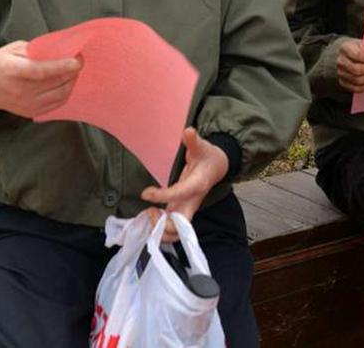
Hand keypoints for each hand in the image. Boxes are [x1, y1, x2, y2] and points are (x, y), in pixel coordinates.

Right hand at [0, 40, 81, 116]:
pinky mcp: (31, 113)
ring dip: (72, 81)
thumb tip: (62, 51)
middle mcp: (19, 90)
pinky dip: (66, 92)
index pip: (40, 71)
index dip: (61, 66)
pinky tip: (66, 82)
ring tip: (72, 71)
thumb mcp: (13, 49)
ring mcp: (26, 104)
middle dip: (72, 70)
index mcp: (11, 70)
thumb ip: (37, 50)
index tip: (77, 61)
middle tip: (78, 60)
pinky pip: (57, 103)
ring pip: (60, 94)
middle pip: (55, 82)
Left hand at [141, 128, 228, 242]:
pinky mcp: (181, 210)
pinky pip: (170, 226)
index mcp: (197, 186)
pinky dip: (158, 226)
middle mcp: (192, 202)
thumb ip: (193, 141)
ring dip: (159, 230)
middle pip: (179, 228)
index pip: (178, 195)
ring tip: (149, 212)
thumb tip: (188, 131)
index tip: (145, 192)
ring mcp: (186, 208)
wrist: (218, 166)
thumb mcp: (202, 146)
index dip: (161, 196)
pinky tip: (150, 212)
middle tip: (150, 210)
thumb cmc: (208, 156)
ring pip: (175, 233)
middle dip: (162, 226)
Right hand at [336, 39, 363, 93]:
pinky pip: (354, 88)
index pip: (357, 55)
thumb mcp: (362, 43)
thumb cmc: (357, 48)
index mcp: (345, 48)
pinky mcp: (342, 82)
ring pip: (356, 80)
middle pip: (356, 69)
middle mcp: (340, 61)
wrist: (345, 55)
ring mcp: (340, 72)